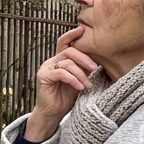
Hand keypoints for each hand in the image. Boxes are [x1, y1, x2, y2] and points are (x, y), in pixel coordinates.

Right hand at [23, 26, 97, 141]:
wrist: (53, 113)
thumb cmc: (66, 98)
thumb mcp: (78, 80)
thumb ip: (83, 69)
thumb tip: (99, 60)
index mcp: (59, 59)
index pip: (65, 42)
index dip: (73, 35)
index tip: (84, 30)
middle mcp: (51, 61)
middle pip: (69, 50)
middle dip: (84, 58)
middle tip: (95, 68)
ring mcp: (46, 68)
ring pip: (67, 62)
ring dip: (81, 74)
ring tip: (88, 85)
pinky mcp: (43, 77)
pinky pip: (61, 73)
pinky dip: (73, 79)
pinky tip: (80, 87)